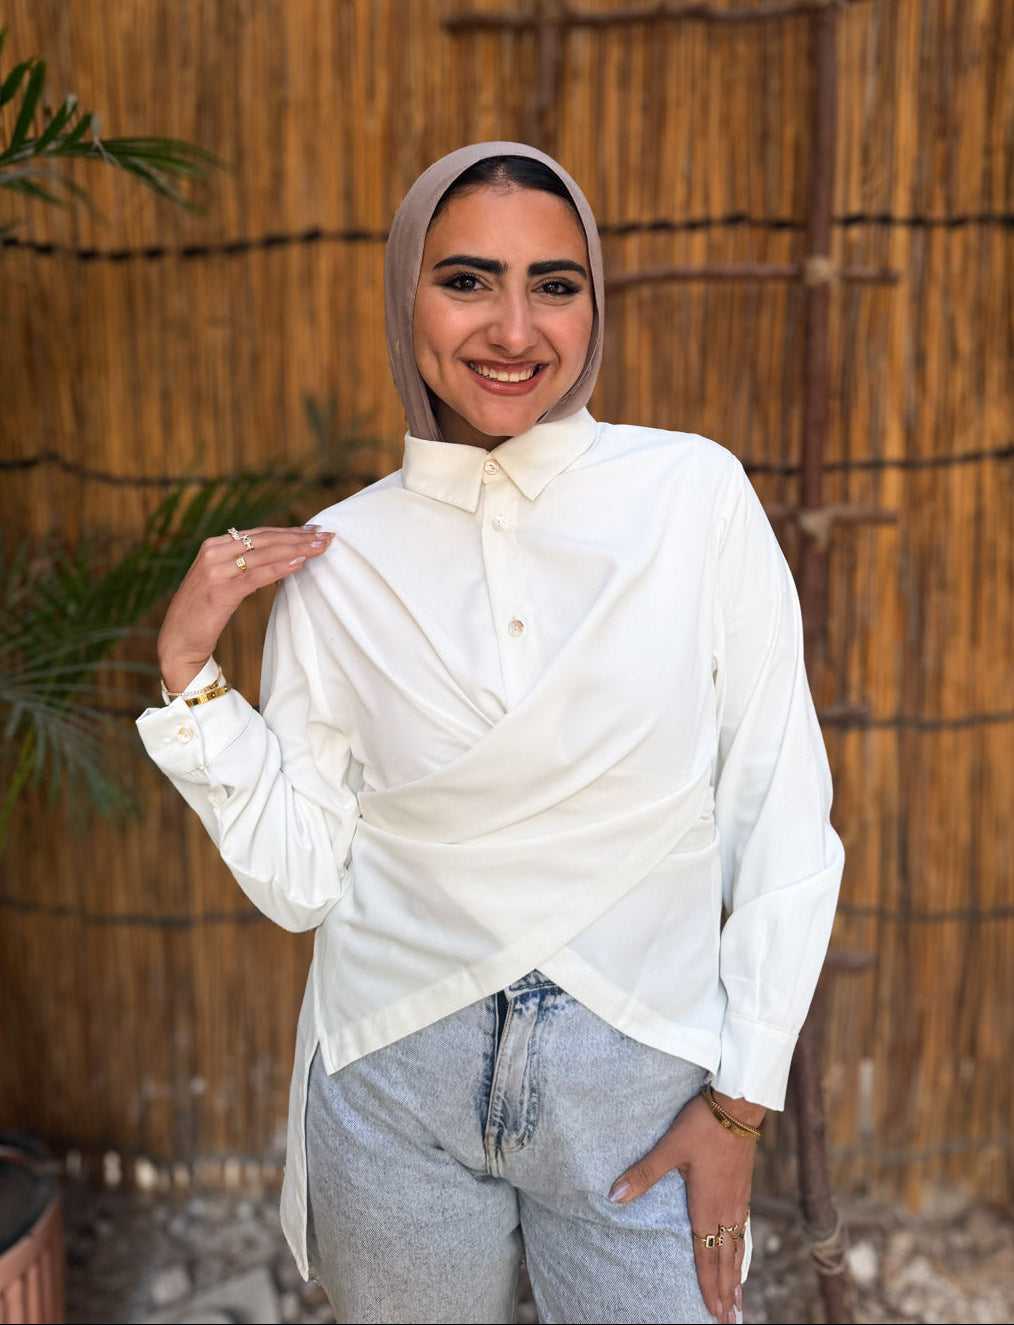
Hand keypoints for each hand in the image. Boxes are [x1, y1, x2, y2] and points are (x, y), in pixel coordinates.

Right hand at [157, 525, 333, 691]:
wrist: (178, 640)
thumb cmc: (203, 613)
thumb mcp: (222, 581)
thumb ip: (242, 566)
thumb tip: (280, 558)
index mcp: (214, 546)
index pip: (260, 534)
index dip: (289, 531)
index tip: (314, 530)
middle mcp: (214, 553)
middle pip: (265, 540)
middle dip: (299, 537)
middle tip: (326, 535)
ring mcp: (216, 570)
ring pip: (264, 554)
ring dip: (296, 550)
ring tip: (320, 547)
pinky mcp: (220, 591)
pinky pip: (255, 576)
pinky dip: (278, 569)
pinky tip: (299, 564)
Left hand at [608, 1089, 762, 1323]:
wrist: (737, 1106)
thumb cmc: (702, 1127)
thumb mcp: (669, 1149)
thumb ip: (643, 1175)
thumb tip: (613, 1196)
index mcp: (707, 1206)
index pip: (707, 1255)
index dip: (710, 1286)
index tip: (715, 1313)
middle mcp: (725, 1208)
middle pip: (727, 1258)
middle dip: (727, 1291)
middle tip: (731, 1320)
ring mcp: (737, 1198)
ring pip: (738, 1245)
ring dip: (737, 1273)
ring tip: (739, 1298)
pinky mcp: (744, 1186)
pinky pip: (743, 1227)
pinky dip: (742, 1248)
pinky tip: (740, 1249)